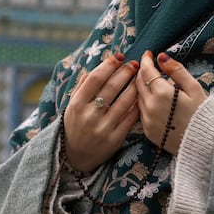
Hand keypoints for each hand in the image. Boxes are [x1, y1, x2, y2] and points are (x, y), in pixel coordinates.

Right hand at [62, 52, 140, 172]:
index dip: (108, 65)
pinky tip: (142, 97)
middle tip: (134, 63)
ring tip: (140, 77)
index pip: (95, 79)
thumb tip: (93, 67)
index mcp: (77, 104)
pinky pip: (130, 119)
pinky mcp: (114, 140)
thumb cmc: (74, 125)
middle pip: (111, 88)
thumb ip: (82, 86)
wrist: (74, 157)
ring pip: (124, 102)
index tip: (119, 57)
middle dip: (125, 72)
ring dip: (135, 86)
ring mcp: (103, 128)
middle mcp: (89, 115)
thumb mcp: (72, 105)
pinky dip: (137, 106)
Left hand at [135, 51, 206, 154]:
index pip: (147, 71)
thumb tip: (162, 57)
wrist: (203, 145)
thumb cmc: (202, 114)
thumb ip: (177, 70)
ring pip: (137, 96)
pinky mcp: (147, 131)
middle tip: (149, 65)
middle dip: (142, 71)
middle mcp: (150, 106)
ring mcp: (146, 120)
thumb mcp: (194, 88)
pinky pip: (140, 111)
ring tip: (152, 81)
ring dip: (142, 86)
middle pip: (138, 82)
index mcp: (162, 93)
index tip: (148, 53)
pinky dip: (144, 101)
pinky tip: (153, 99)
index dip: (146, 60)